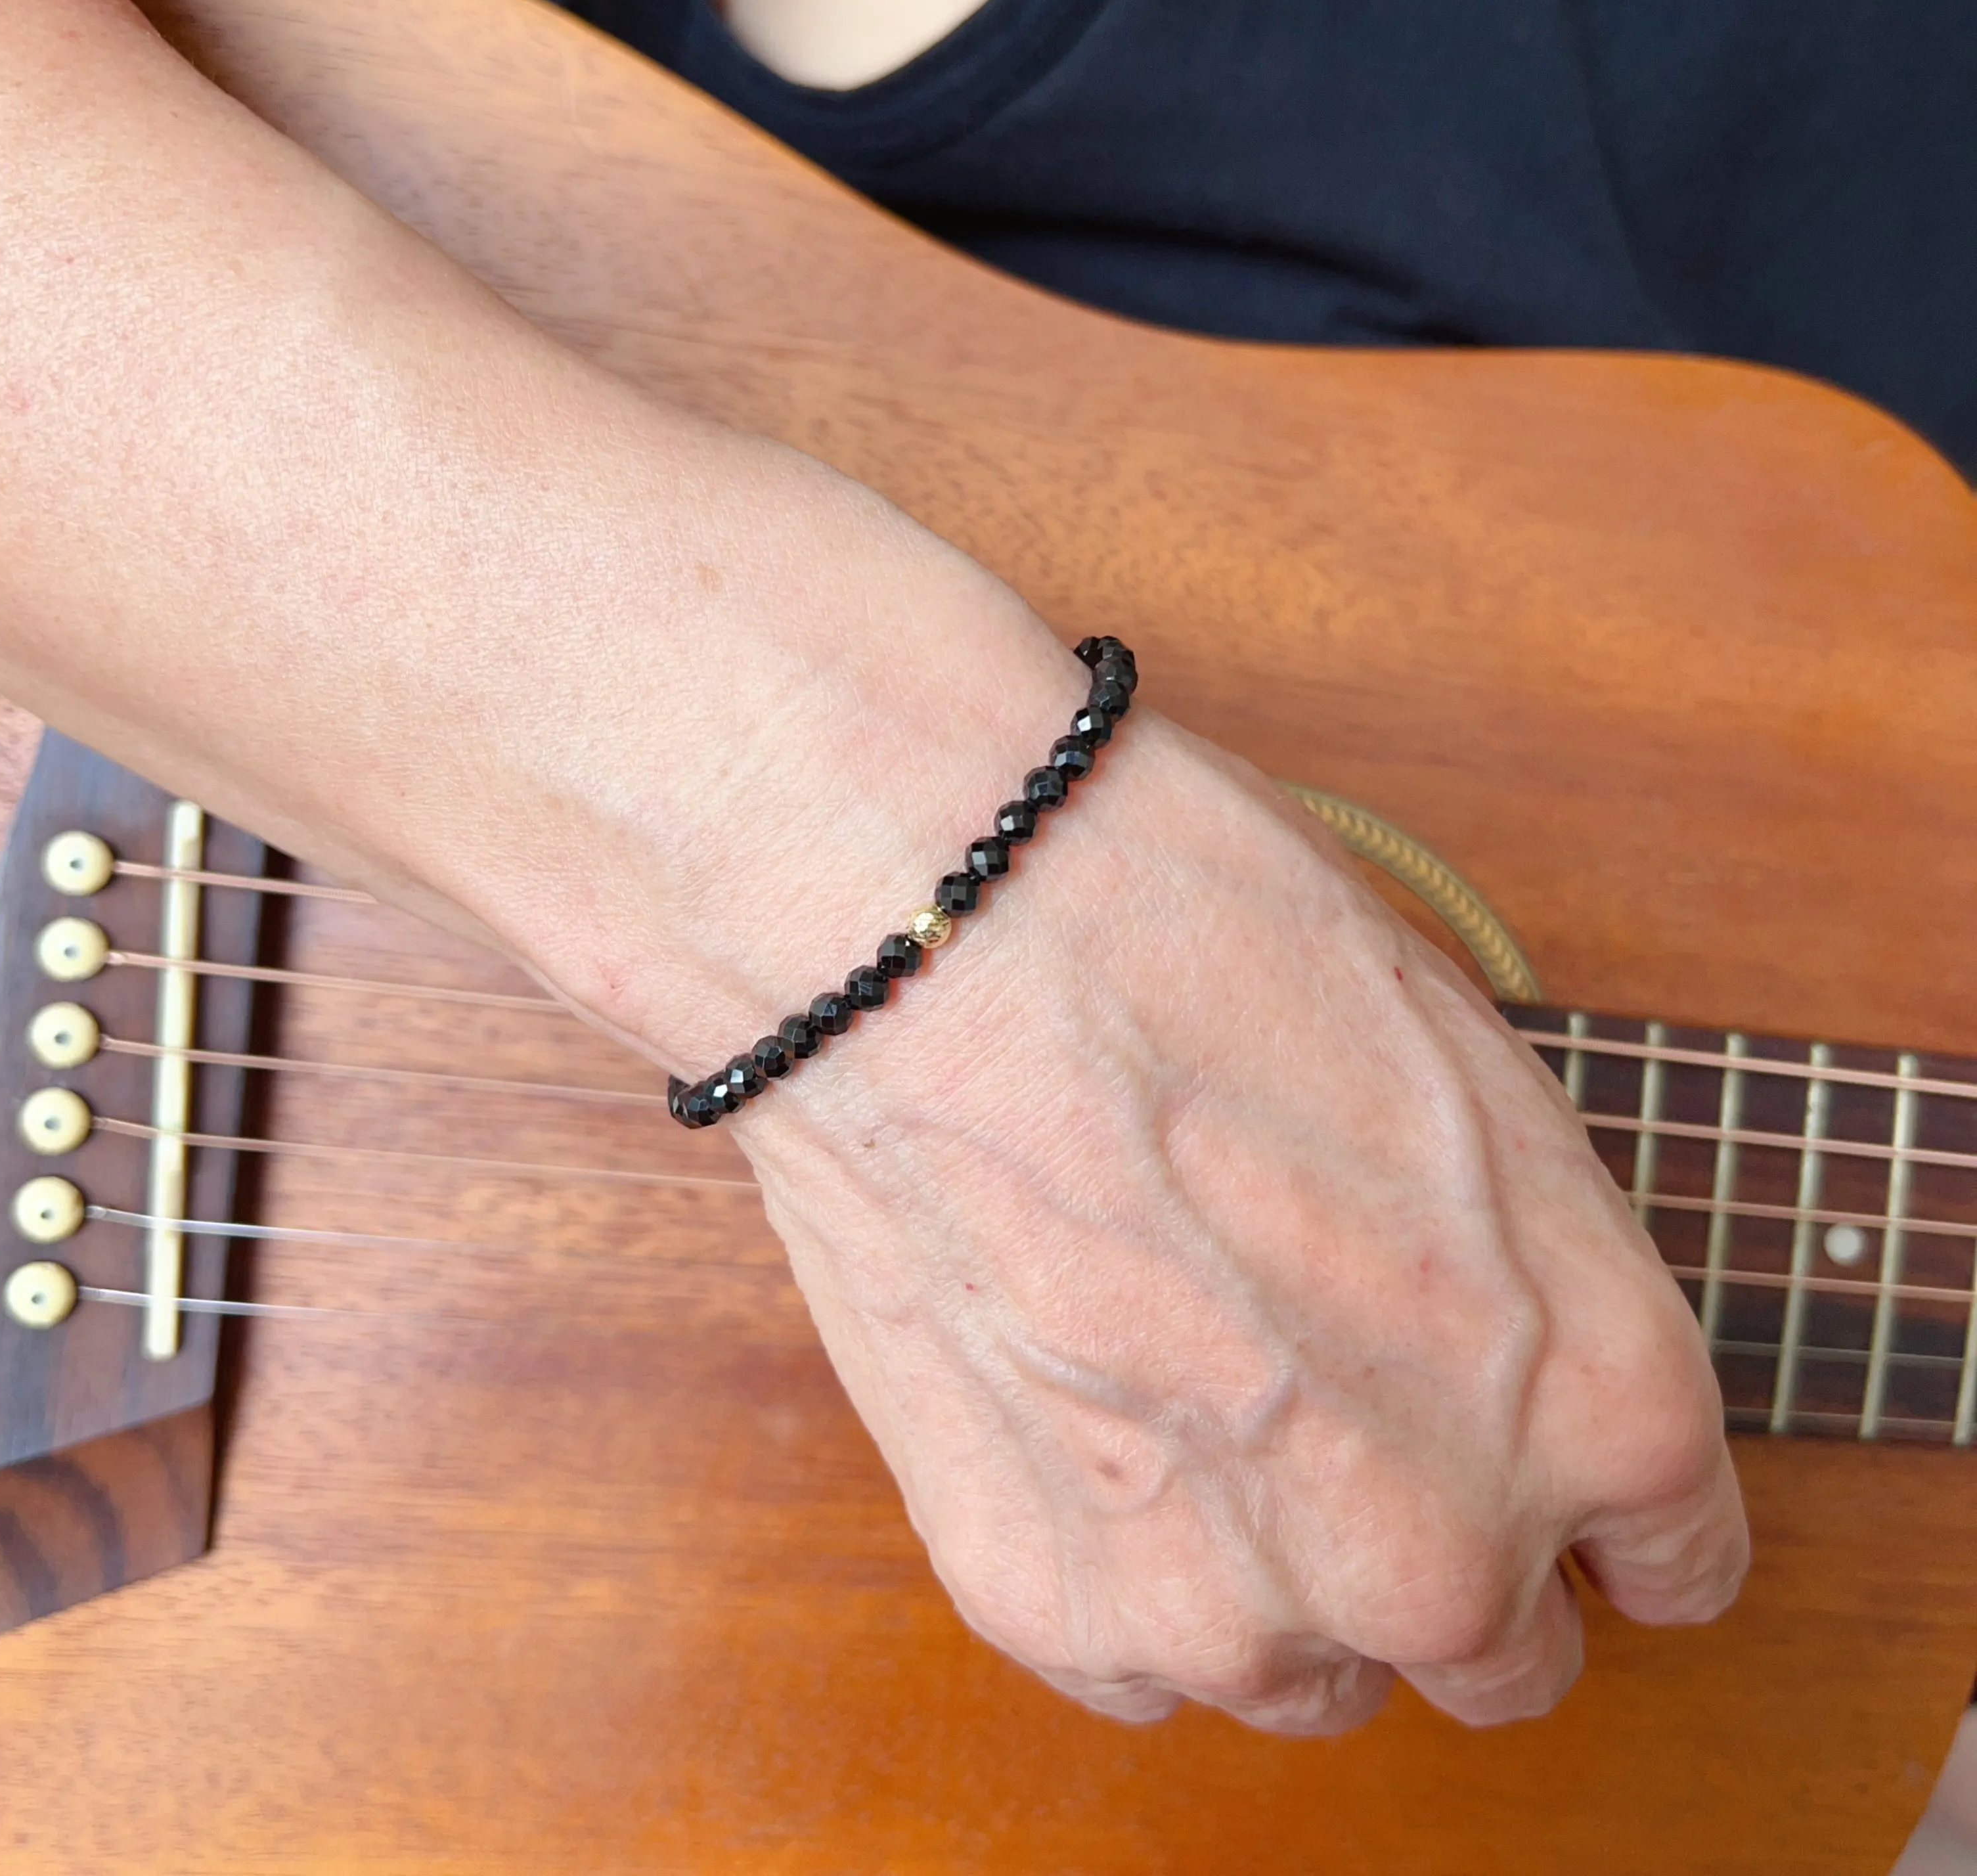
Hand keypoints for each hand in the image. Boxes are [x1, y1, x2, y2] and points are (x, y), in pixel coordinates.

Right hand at [715, 715, 1746, 1732]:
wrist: (940, 942)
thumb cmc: (1199, 948)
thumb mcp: (1462, 1086)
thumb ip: (1524, 1293)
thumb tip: (1498, 1359)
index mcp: (1600, 1399)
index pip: (1674, 1563)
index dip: (1604, 1512)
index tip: (1545, 1486)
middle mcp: (1442, 1551)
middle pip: (1499, 1653)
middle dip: (1441, 1545)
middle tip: (1335, 1409)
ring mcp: (1239, 1604)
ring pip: (1309, 1673)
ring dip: (1277, 1569)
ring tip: (1183, 1379)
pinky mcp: (1051, 1605)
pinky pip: (1138, 1648)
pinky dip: (1121, 1552)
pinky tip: (1080, 1390)